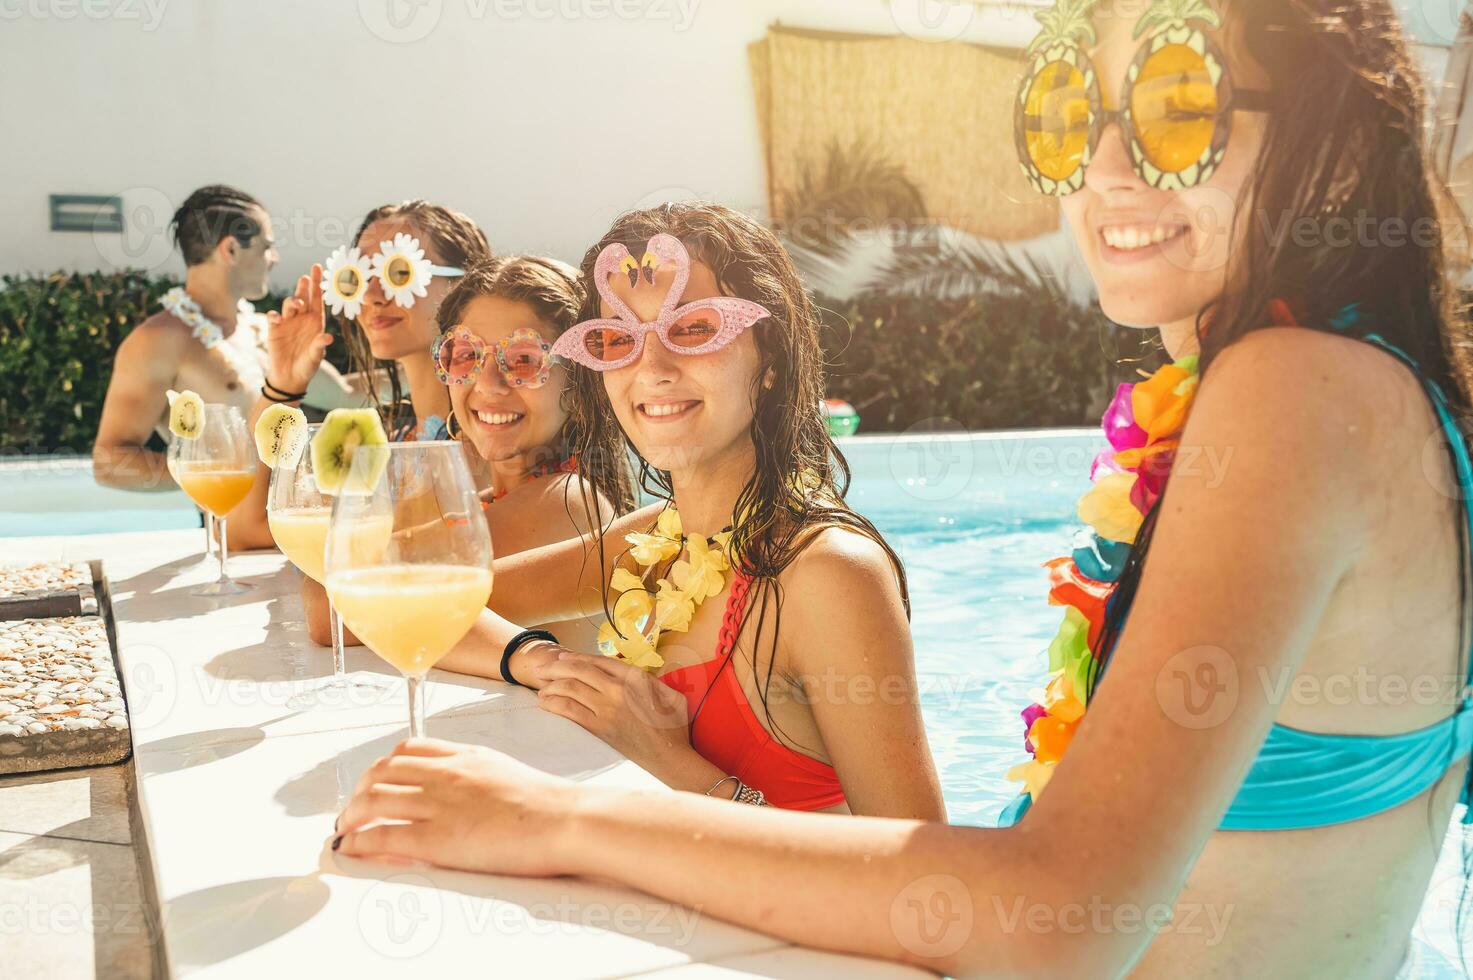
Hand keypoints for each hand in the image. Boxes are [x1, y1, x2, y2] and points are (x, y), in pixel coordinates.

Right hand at [266, 264, 331, 393]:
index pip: (317, 299)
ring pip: (289, 305)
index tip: (317, 268)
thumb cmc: (307, 366)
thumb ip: (320, 346)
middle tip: (306, 276)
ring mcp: (288, 322)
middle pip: (303, 297)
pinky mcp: (275, 328)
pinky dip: (275, 315)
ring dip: (292, 302)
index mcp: (316, 322)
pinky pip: (274, 317)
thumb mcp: (315, 356)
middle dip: (304, 286)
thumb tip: (328, 337)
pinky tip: (278, 318)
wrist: (290, 377)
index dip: (317, 284)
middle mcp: (302, 318)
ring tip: (297, 304)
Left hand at [334, 738, 580, 874]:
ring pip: (373, 800)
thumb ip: (476, 775)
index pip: (410, 748)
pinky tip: (351, 850)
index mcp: (465, 756)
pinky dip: (358, 842)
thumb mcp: (506, 772)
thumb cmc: (547, 803)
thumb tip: (462, 792)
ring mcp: (439, 804)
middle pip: (383, 771)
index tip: (377, 780)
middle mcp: (445, 774)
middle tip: (354, 809)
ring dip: (350, 816)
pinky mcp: (437, 838)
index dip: (384, 765)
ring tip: (344, 831)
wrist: (564, 819)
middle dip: (360, 789)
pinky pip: (382, 835)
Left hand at [534, 651, 691, 772]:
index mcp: (635, 677)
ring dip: (550, 685)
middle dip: (555, 667)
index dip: (575, 657)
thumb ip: (651, 680)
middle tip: (540, 668)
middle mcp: (618, 690)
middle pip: (578, 671)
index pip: (598, 661)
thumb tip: (633, 674)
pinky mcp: (599, 728)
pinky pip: (569, 710)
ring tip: (540, 685)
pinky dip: (553, 704)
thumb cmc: (674, 726)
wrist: (669, 757)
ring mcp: (607, 709)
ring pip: (570, 688)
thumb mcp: (670, 693)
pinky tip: (544, 702)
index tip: (561, 657)